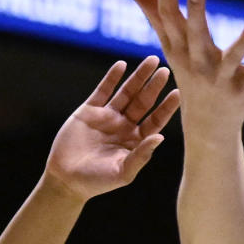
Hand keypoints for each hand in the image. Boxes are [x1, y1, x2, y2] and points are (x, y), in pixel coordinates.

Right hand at [44, 56, 179, 200]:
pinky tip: (122, 65)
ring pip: (126, 92)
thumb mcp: (123, 172)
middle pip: (143, 102)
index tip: (178, 94)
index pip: (155, 120)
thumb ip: (141, 155)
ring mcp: (107, 117)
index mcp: (136, 140)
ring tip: (151, 62)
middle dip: (154, 87)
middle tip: (165, 71)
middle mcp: (124, 126)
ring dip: (138, 77)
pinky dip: (112, 78)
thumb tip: (160, 137)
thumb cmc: (97, 181)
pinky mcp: (89, 111)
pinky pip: (103, 90)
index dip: (166, 108)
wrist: (66, 179)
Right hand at [129, 0, 243, 136]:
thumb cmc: (190, 76)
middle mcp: (198, 64)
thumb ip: (156, 16)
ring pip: (232, 58)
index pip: (168, 19)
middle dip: (195, 13)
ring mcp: (222, 78)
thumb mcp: (172, 48)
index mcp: (180, 50)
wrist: (207, 125)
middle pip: (195, 36)